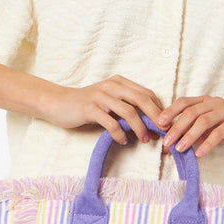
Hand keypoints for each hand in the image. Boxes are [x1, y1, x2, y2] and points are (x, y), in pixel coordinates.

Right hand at [42, 74, 164, 144]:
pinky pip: (111, 123)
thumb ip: (127, 108)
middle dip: (155, 116)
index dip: (158, 108)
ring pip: (128, 111)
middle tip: (162, 131)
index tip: (165, 124)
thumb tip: (151, 124)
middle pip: (141, 99)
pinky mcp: (90, 109)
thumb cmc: (87, 105)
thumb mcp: (109, 101)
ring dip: (139, 128)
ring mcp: (101, 96)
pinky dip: (120, 134)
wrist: (58, 103)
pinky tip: (122, 141)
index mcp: (119, 82)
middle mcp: (112, 86)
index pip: (146, 93)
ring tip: (144, 139)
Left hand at [155, 96, 223, 156]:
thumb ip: (194, 132)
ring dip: (189, 136)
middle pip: (190, 113)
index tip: (159, 124)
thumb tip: (172, 144)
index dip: (170, 112)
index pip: (184, 102)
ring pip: (203, 121)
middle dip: (176, 128)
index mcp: (206, 101)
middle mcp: (215, 103)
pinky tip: (200, 153)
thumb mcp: (211, 127)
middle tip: (166, 142)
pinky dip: (207, 143)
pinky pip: (219, 132)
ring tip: (179, 149)